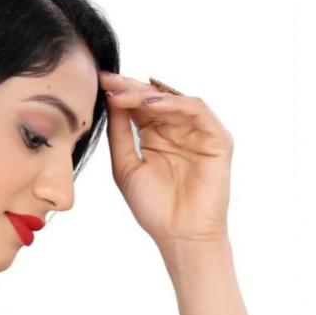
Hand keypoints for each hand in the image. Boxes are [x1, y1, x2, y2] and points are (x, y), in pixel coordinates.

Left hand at [99, 71, 232, 248]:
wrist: (179, 235)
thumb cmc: (153, 207)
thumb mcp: (126, 166)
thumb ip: (120, 134)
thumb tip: (110, 100)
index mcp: (156, 136)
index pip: (139, 107)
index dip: (120, 93)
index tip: (98, 82)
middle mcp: (178, 130)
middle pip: (155, 99)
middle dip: (131, 88)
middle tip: (108, 79)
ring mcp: (199, 133)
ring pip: (174, 100)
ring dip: (148, 95)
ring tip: (124, 93)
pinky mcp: (217, 139)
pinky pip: (197, 111)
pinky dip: (175, 104)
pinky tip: (151, 105)